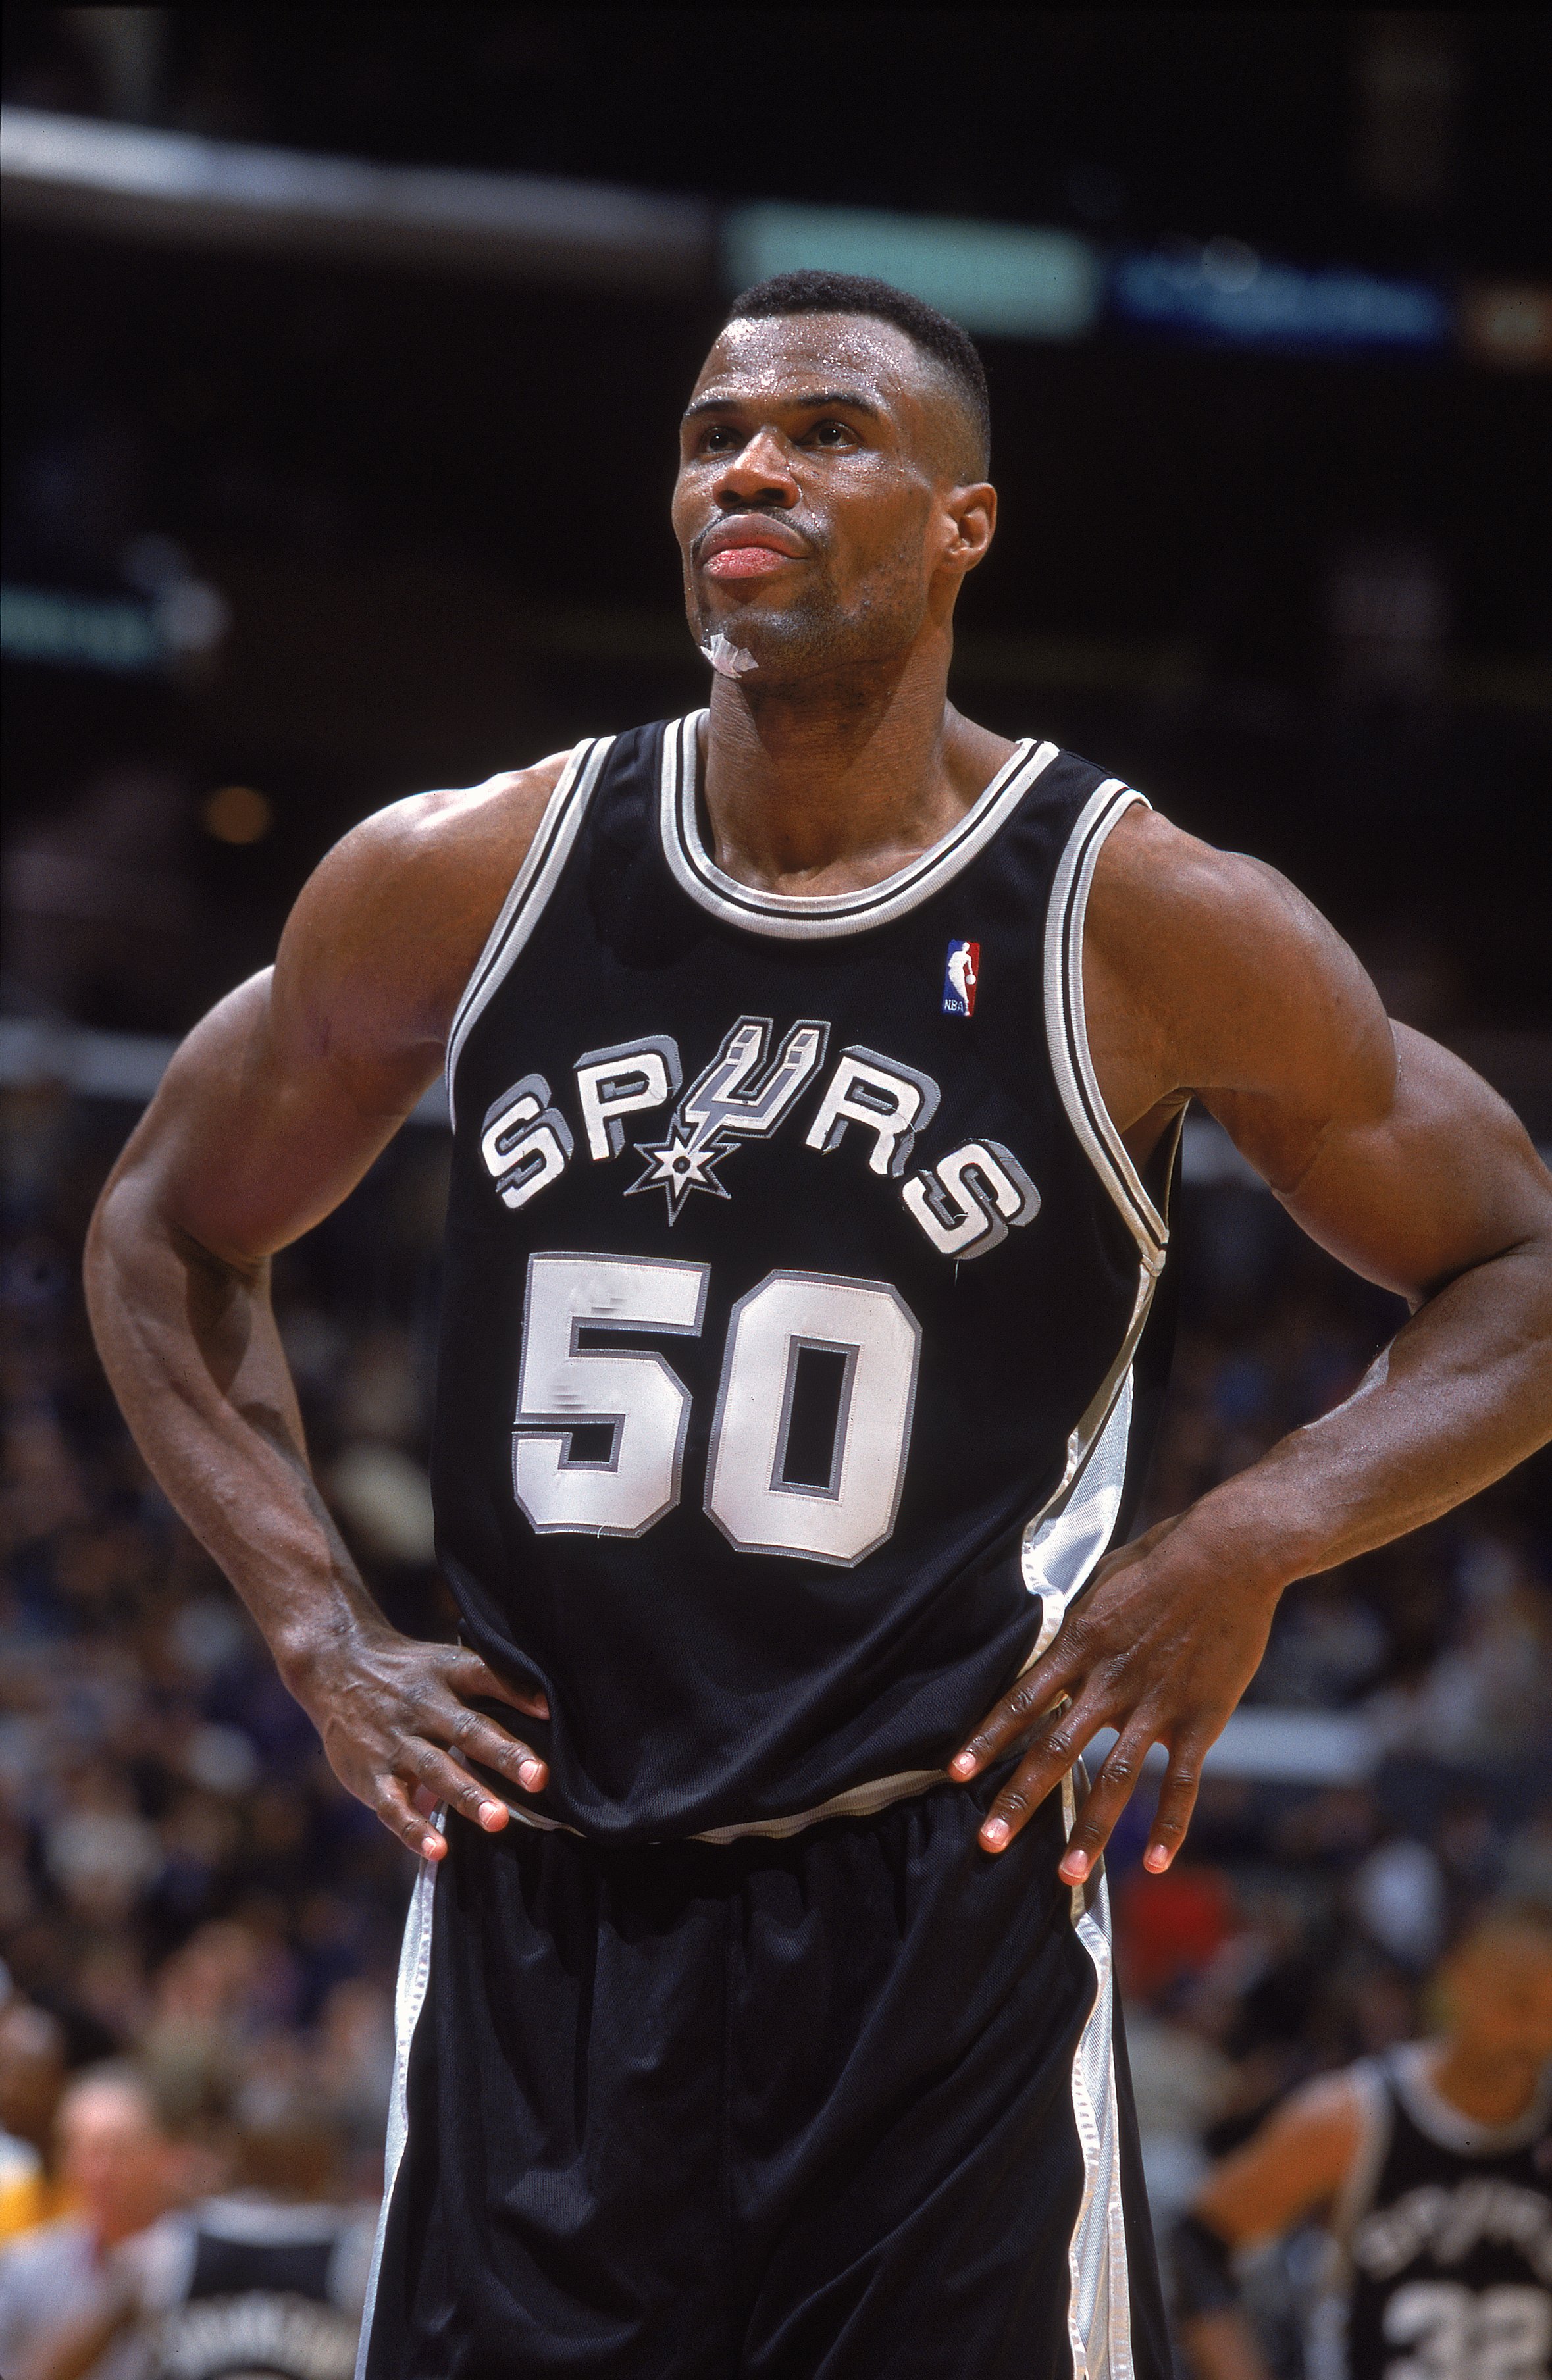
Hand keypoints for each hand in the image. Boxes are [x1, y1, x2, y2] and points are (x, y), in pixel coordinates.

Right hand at [288, 1624, 550, 1859]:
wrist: (335, 1665)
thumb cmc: (410, 1672)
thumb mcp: (447, 1663)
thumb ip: (494, 1684)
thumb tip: (550, 1708)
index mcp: (446, 1674)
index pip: (485, 1677)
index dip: (517, 1693)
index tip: (550, 1712)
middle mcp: (422, 1707)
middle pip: (466, 1730)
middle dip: (503, 1755)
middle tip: (538, 1780)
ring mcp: (394, 1742)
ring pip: (435, 1769)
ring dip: (467, 1795)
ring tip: (499, 1821)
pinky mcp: (370, 1774)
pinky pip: (393, 1806)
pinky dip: (415, 1829)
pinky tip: (440, 1850)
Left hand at [949, 1514, 1279, 1881]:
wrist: (1230, 1553)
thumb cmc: (1164, 1556)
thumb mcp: (1103, 1581)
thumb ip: (1079, 1622)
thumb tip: (1056, 1642)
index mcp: (1081, 1644)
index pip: (1021, 1700)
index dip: (987, 1738)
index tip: (955, 1772)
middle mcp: (1109, 1682)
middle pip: (1055, 1750)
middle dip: (1019, 1800)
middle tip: (989, 1842)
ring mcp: (1155, 1705)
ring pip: (1114, 1778)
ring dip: (1090, 1831)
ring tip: (1066, 1875)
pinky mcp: (1200, 1718)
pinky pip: (1182, 1783)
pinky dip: (1170, 1826)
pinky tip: (1155, 1865)